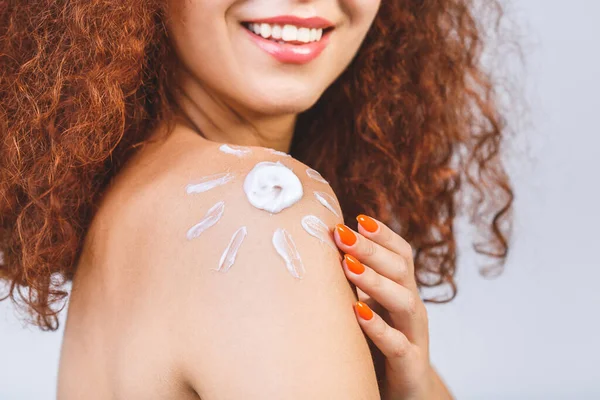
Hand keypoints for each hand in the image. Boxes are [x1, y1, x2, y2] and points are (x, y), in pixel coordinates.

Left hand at [333, 215, 451, 399]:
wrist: (404, 394)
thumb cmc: (377, 346)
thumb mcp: (367, 309)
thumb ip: (354, 283)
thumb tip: (316, 248)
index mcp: (402, 290)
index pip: (401, 254)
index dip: (383, 235)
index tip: (357, 218)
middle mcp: (411, 308)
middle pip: (400, 270)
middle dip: (371, 248)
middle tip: (342, 233)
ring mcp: (414, 336)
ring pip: (404, 301)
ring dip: (375, 281)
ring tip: (348, 265)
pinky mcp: (410, 365)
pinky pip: (397, 344)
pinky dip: (378, 327)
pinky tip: (358, 313)